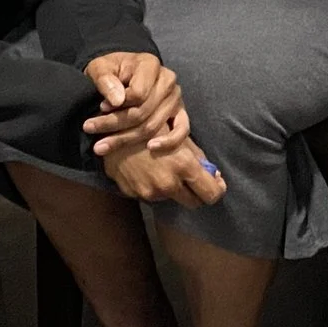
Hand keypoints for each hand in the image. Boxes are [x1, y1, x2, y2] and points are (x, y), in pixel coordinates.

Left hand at [82, 52, 185, 156]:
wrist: (120, 74)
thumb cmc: (109, 71)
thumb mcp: (99, 68)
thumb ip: (105, 80)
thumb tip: (117, 101)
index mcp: (150, 64)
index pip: (138, 94)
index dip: (118, 105)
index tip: (100, 108)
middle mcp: (167, 79)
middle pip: (143, 112)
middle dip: (114, 126)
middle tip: (90, 130)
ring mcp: (175, 97)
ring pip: (153, 125)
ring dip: (126, 139)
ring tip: (100, 146)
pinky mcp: (179, 111)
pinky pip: (182, 130)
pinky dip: (169, 141)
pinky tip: (151, 148)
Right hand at [105, 128, 225, 207]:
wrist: (111, 126)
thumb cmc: (149, 123)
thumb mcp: (178, 134)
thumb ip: (197, 155)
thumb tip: (212, 172)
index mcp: (183, 167)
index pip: (211, 194)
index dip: (216, 189)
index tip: (215, 182)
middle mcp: (168, 184)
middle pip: (194, 203)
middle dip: (197, 193)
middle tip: (193, 179)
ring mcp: (149, 192)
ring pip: (170, 198)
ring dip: (173, 188)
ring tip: (163, 167)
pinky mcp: (133, 194)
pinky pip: (150, 194)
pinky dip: (153, 185)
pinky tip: (146, 168)